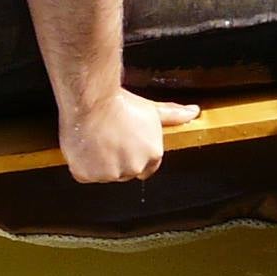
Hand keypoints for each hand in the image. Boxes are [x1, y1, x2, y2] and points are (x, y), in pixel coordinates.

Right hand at [58, 89, 199, 182]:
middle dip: (117, 159)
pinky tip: (84, 146)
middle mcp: (133, 168)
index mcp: (152, 155)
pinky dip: (82, 164)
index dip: (134, 155)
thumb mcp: (151, 109)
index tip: (125, 145)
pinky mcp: (87, 175)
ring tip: (95, 139)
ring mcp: (110, 174)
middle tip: (108, 138)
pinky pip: (85, 174)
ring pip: (104, 174)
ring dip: (99, 163)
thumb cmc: (120, 103)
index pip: (146, 167)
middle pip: (124, 171)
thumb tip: (193, 112)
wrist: (91, 100)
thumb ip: (173, 115)